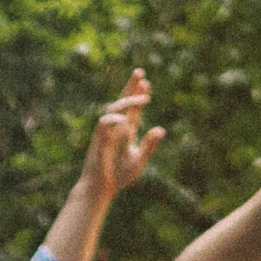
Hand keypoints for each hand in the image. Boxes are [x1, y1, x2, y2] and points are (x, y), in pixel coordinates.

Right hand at [79, 72, 163, 209]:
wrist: (101, 188)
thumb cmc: (119, 177)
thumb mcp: (139, 161)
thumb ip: (149, 146)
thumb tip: (161, 129)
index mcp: (127, 132)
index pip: (134, 110)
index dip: (139, 96)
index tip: (147, 83)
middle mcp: (117, 127)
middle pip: (124, 102)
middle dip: (131, 87)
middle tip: (140, 72)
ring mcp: (107, 131)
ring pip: (115, 108)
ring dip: (128, 101)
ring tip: (144, 98)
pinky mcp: (98, 138)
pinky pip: (105, 122)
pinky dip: (115, 119)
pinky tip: (125, 120)